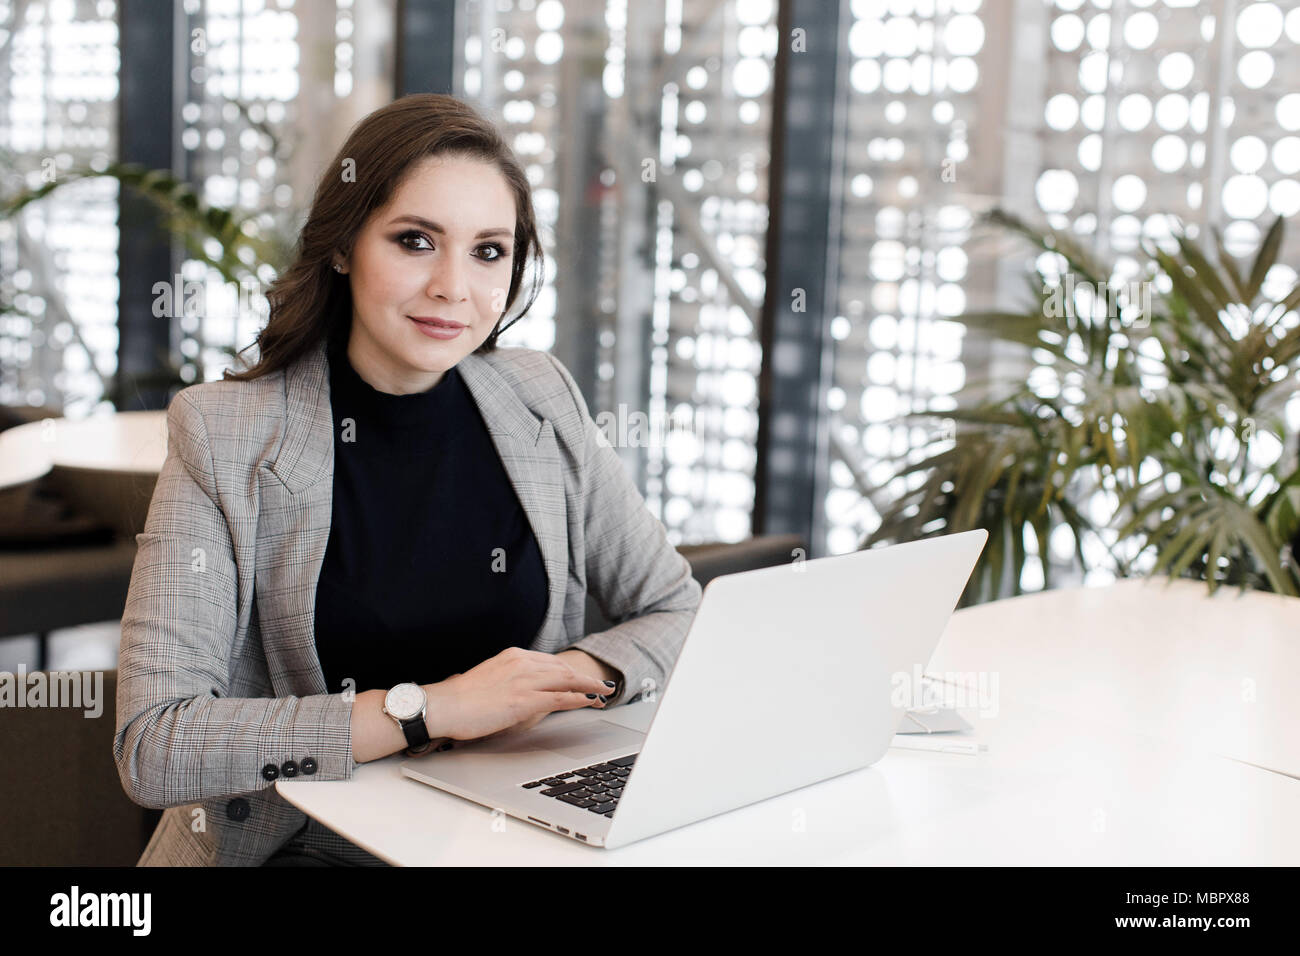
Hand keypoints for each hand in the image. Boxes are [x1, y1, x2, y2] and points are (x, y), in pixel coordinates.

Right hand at [424, 646, 612, 741]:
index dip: (569, 671)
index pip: (549, 662)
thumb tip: (511, 691)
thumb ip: (506, 681)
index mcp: (512, 656)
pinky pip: (560, 698)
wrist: (443, 706)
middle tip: (601, 684)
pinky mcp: (524, 700)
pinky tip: (590, 701)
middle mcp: (521, 663)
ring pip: (567, 681)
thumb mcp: (488, 680)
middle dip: (585, 677)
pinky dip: (579, 699)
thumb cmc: (459, 698)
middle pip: (562, 669)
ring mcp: (524, 681)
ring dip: (589, 687)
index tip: (580, 677)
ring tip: (603, 693)